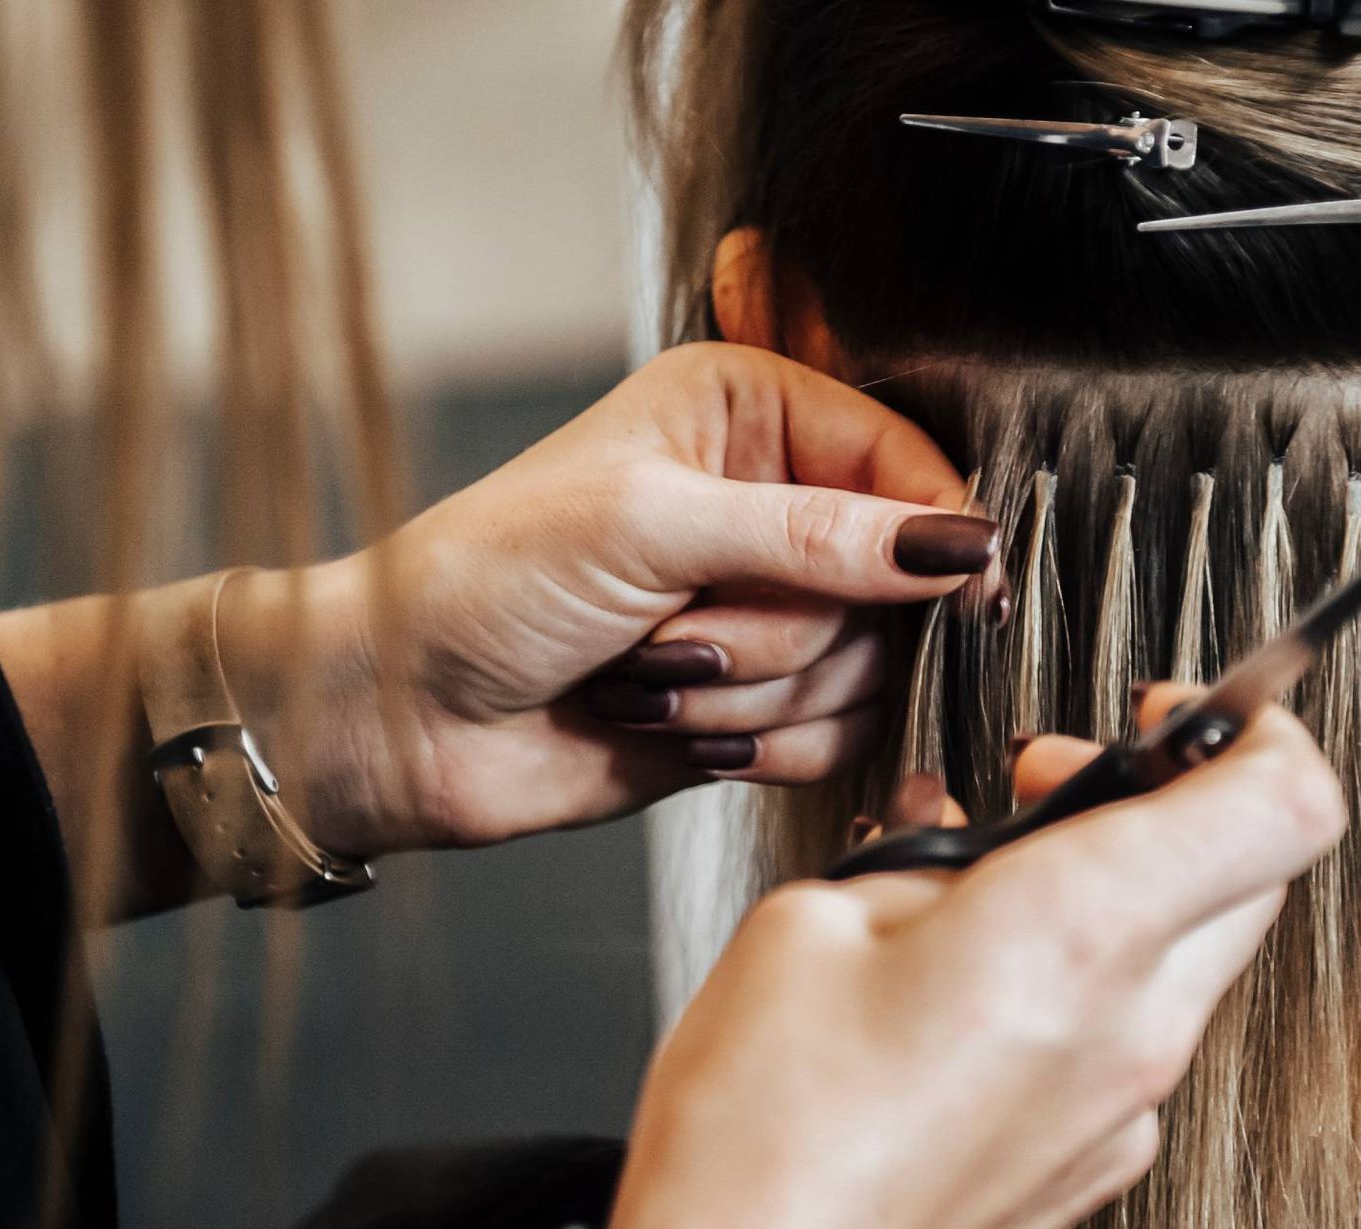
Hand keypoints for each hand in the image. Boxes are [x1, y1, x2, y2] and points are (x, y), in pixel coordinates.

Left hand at [222, 343, 1001, 857]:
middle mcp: (774, 502)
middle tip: (682, 626)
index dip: (931, 530)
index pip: (905, 460)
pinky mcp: (764, 698)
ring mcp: (772, 606)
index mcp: (750, 413)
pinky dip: (759, 744)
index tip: (955, 586)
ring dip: (753, 690)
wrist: (405, 717)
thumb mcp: (652, 526)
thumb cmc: (491, 583)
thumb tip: (955, 541)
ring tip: (649, 671)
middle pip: (896, 581)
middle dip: (790, 627)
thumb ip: (816, 534)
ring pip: (869, 668)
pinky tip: (673, 723)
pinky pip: (840, 736)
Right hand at [611, 684, 1345, 1228]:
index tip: (1187, 711)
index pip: (1284, 805)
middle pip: (1256, 871)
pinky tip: (980, 966)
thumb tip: (981, 840)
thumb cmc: (761, 1128)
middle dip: (1176, 796)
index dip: (1260, 728)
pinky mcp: (1095, 1160)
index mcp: (1078, 932)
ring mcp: (1124, 1109)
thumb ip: (939, 857)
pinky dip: (1091, 971)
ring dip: (1126, 883)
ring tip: (995, 877)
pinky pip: (1139, 1028)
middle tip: (1058, 780)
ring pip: (1195, 950)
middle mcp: (1133, 1027)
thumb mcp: (820, 917)